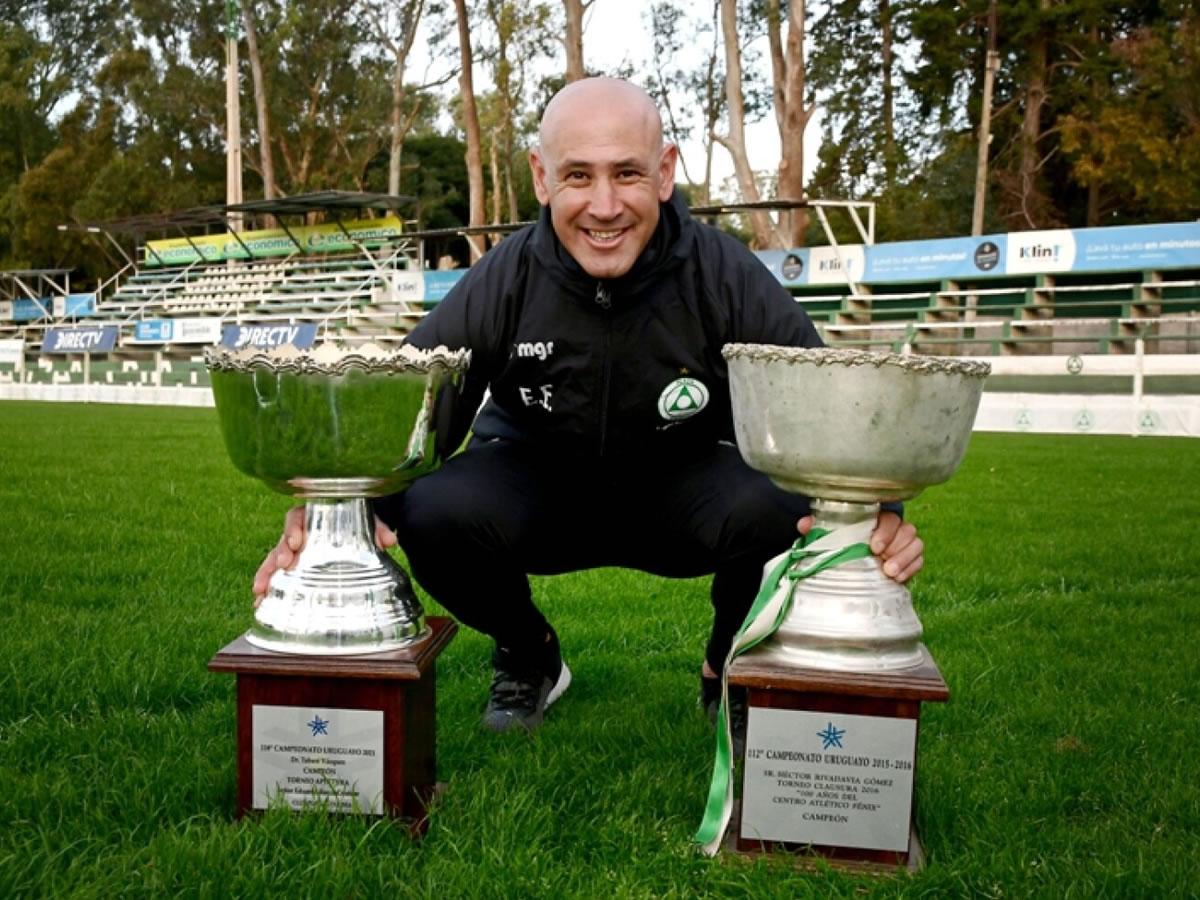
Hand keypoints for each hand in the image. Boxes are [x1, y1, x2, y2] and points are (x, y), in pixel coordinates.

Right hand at [252, 506, 398, 604]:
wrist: (354, 528)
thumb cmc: (355, 522)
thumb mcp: (367, 521)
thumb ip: (377, 529)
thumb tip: (390, 541)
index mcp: (312, 516)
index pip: (297, 518)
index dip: (294, 529)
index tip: (296, 542)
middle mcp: (299, 532)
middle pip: (283, 540)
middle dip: (280, 553)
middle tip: (283, 565)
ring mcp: (293, 551)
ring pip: (275, 560)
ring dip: (267, 574)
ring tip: (260, 591)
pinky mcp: (293, 566)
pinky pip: (277, 575)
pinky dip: (269, 586)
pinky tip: (261, 600)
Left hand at [796, 510, 923, 584]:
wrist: (859, 555)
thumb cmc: (845, 539)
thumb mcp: (832, 533)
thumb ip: (818, 527)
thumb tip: (803, 525)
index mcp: (877, 518)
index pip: (890, 519)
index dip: (885, 531)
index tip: (874, 546)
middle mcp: (895, 528)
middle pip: (908, 531)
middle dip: (897, 549)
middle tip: (884, 564)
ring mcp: (905, 544)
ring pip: (916, 545)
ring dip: (905, 559)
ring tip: (890, 572)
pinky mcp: (911, 559)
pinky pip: (919, 561)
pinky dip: (911, 569)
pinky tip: (899, 579)